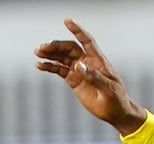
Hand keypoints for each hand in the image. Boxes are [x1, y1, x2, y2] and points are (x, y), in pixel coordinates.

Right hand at [35, 17, 146, 135]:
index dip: (77, 31)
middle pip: (69, 48)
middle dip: (56, 46)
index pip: (87, 41)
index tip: (67, 21)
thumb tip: (79, 65)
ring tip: (38, 52)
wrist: (114, 112)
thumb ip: (94, 76)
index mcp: (98, 60)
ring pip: (62, 57)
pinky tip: (40, 65)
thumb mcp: (108, 89)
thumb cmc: (116, 99)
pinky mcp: (73, 80)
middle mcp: (87, 62)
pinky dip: (49, 67)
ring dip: (50, 54)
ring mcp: (79, 70)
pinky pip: (59, 70)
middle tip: (43, 47)